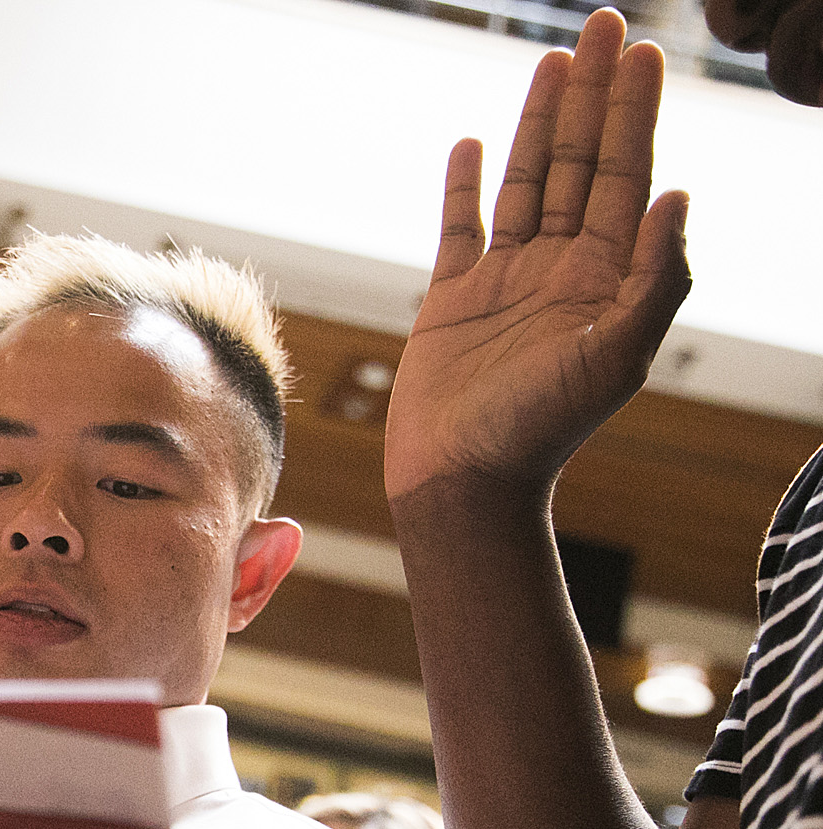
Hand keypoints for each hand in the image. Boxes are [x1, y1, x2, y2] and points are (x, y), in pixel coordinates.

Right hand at [384, 10, 690, 508]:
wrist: (465, 482)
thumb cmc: (544, 430)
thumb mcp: (619, 355)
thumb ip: (655, 276)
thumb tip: (677, 192)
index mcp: (604, 276)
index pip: (627, 175)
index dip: (634, 112)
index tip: (641, 54)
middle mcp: (560, 269)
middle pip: (582, 162)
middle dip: (594, 95)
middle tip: (605, 26)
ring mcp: (506, 281)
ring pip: (527, 181)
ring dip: (541, 122)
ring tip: (553, 62)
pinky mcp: (452, 301)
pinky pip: (459, 228)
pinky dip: (464, 185)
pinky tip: (471, 145)